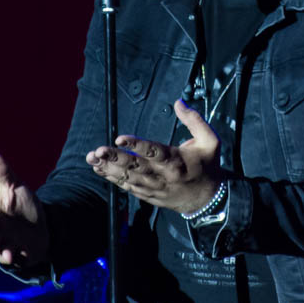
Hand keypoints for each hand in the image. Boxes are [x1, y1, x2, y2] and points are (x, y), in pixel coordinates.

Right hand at [0, 151, 48, 268]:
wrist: (42, 220)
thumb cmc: (23, 202)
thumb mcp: (15, 186)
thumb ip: (3, 172)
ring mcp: (8, 245)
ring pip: (0, 254)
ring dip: (4, 255)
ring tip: (9, 254)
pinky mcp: (21, 255)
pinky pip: (17, 261)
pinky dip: (19, 260)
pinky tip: (23, 256)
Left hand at [86, 99, 221, 214]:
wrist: (208, 200)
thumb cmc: (207, 165)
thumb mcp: (210, 141)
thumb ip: (194, 120)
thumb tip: (178, 102)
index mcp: (177, 161)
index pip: (155, 152)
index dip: (137, 145)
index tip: (120, 138)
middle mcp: (164, 176)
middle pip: (137, 167)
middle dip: (116, 158)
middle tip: (99, 150)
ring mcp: (155, 188)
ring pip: (128, 178)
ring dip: (109, 169)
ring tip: (92, 159)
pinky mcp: (149, 195)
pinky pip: (128, 187)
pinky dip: (113, 179)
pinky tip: (99, 170)